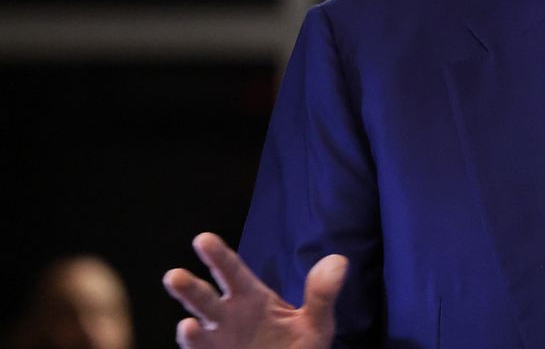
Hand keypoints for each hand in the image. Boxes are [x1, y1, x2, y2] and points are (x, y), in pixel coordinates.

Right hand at [163, 232, 347, 348]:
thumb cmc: (299, 348)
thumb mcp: (317, 322)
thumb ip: (323, 294)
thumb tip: (338, 261)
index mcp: (251, 298)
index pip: (232, 271)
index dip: (218, 255)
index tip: (202, 239)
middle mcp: (228, 317)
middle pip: (204, 299)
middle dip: (188, 288)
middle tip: (174, 275)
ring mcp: (219, 343)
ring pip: (197, 332)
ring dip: (189, 331)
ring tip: (187, 326)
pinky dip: (197, 348)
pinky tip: (195, 337)